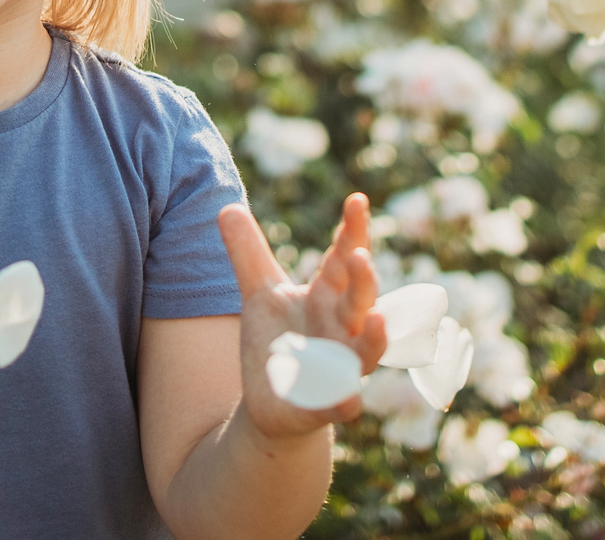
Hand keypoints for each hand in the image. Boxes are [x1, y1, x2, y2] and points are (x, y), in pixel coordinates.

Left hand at [216, 193, 389, 441]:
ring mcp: (340, 367)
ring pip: (365, 352)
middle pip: (361, 299)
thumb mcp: (260, 294)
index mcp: (328, 296)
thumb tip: (226, 207)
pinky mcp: (326, 404)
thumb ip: (248, 253)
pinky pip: (342, 402)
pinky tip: (348, 399)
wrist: (271, 399)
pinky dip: (346, 399)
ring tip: (378, 319)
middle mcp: (342, 329)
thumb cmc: (277, 339)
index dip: (352, 230)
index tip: (356, 199)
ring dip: (374, 338)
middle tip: (359, 255)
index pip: (343, 258)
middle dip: (363, 279)